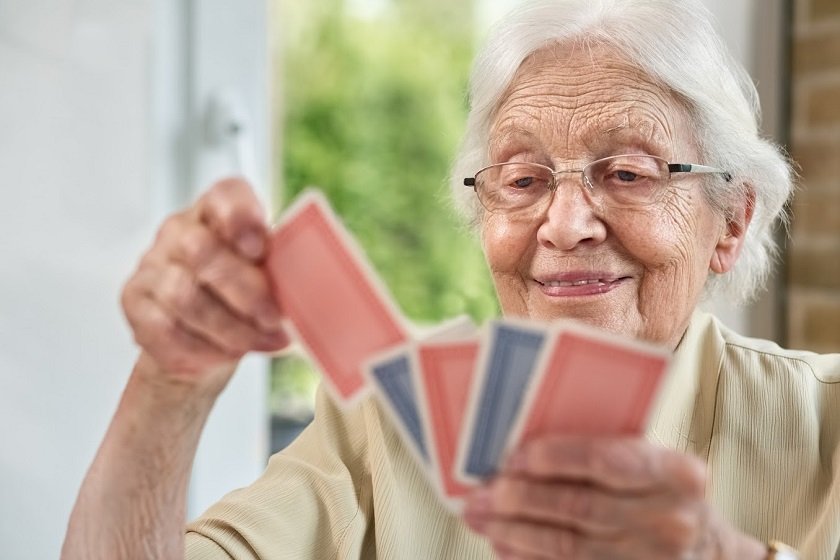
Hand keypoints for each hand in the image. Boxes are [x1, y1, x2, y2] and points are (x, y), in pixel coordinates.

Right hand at [121, 177, 288, 390]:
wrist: (203, 339)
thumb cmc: (242, 299)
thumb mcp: (267, 277)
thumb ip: (282, 273)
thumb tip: (314, 292)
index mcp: (217, 212)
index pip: (224, 195)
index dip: (241, 216)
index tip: (261, 247)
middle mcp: (179, 231)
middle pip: (202, 250)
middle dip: (245, 290)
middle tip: (274, 317)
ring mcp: (152, 265)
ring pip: (185, 296)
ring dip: (230, 327)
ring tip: (259, 342)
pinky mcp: (135, 302)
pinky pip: (167, 329)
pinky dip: (204, 348)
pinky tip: (226, 353)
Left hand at [463, 436, 766, 558]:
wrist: (710, 554)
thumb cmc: (667, 496)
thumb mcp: (655, 465)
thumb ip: (606, 452)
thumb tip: (524, 449)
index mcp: (677, 474)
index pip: (607, 460)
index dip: (555, 457)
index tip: (513, 456)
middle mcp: (671, 520)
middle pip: (580, 507)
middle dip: (522, 498)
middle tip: (484, 490)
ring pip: (569, 546)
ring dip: (515, 531)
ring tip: (480, 517)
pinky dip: (530, 559)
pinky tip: (505, 546)